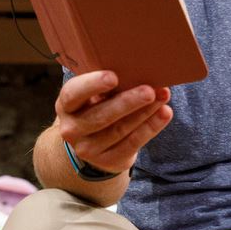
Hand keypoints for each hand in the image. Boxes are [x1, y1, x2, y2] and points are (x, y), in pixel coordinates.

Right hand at [55, 70, 171, 174]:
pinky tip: (164, 113)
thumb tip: (138, 69)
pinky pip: (132, 143)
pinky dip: (151, 127)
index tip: (113, 77)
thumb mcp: (93, 95)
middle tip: (149, 90)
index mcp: (66, 105)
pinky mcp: (108, 160)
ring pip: (120, 130)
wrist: (91, 144)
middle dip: (128, 102)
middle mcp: (72, 129)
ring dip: (145, 112)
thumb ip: (108, 84)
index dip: (92, 85)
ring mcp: (88, 149)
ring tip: (163, 96)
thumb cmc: (97, 107)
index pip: (74, 94)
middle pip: (101, 116)